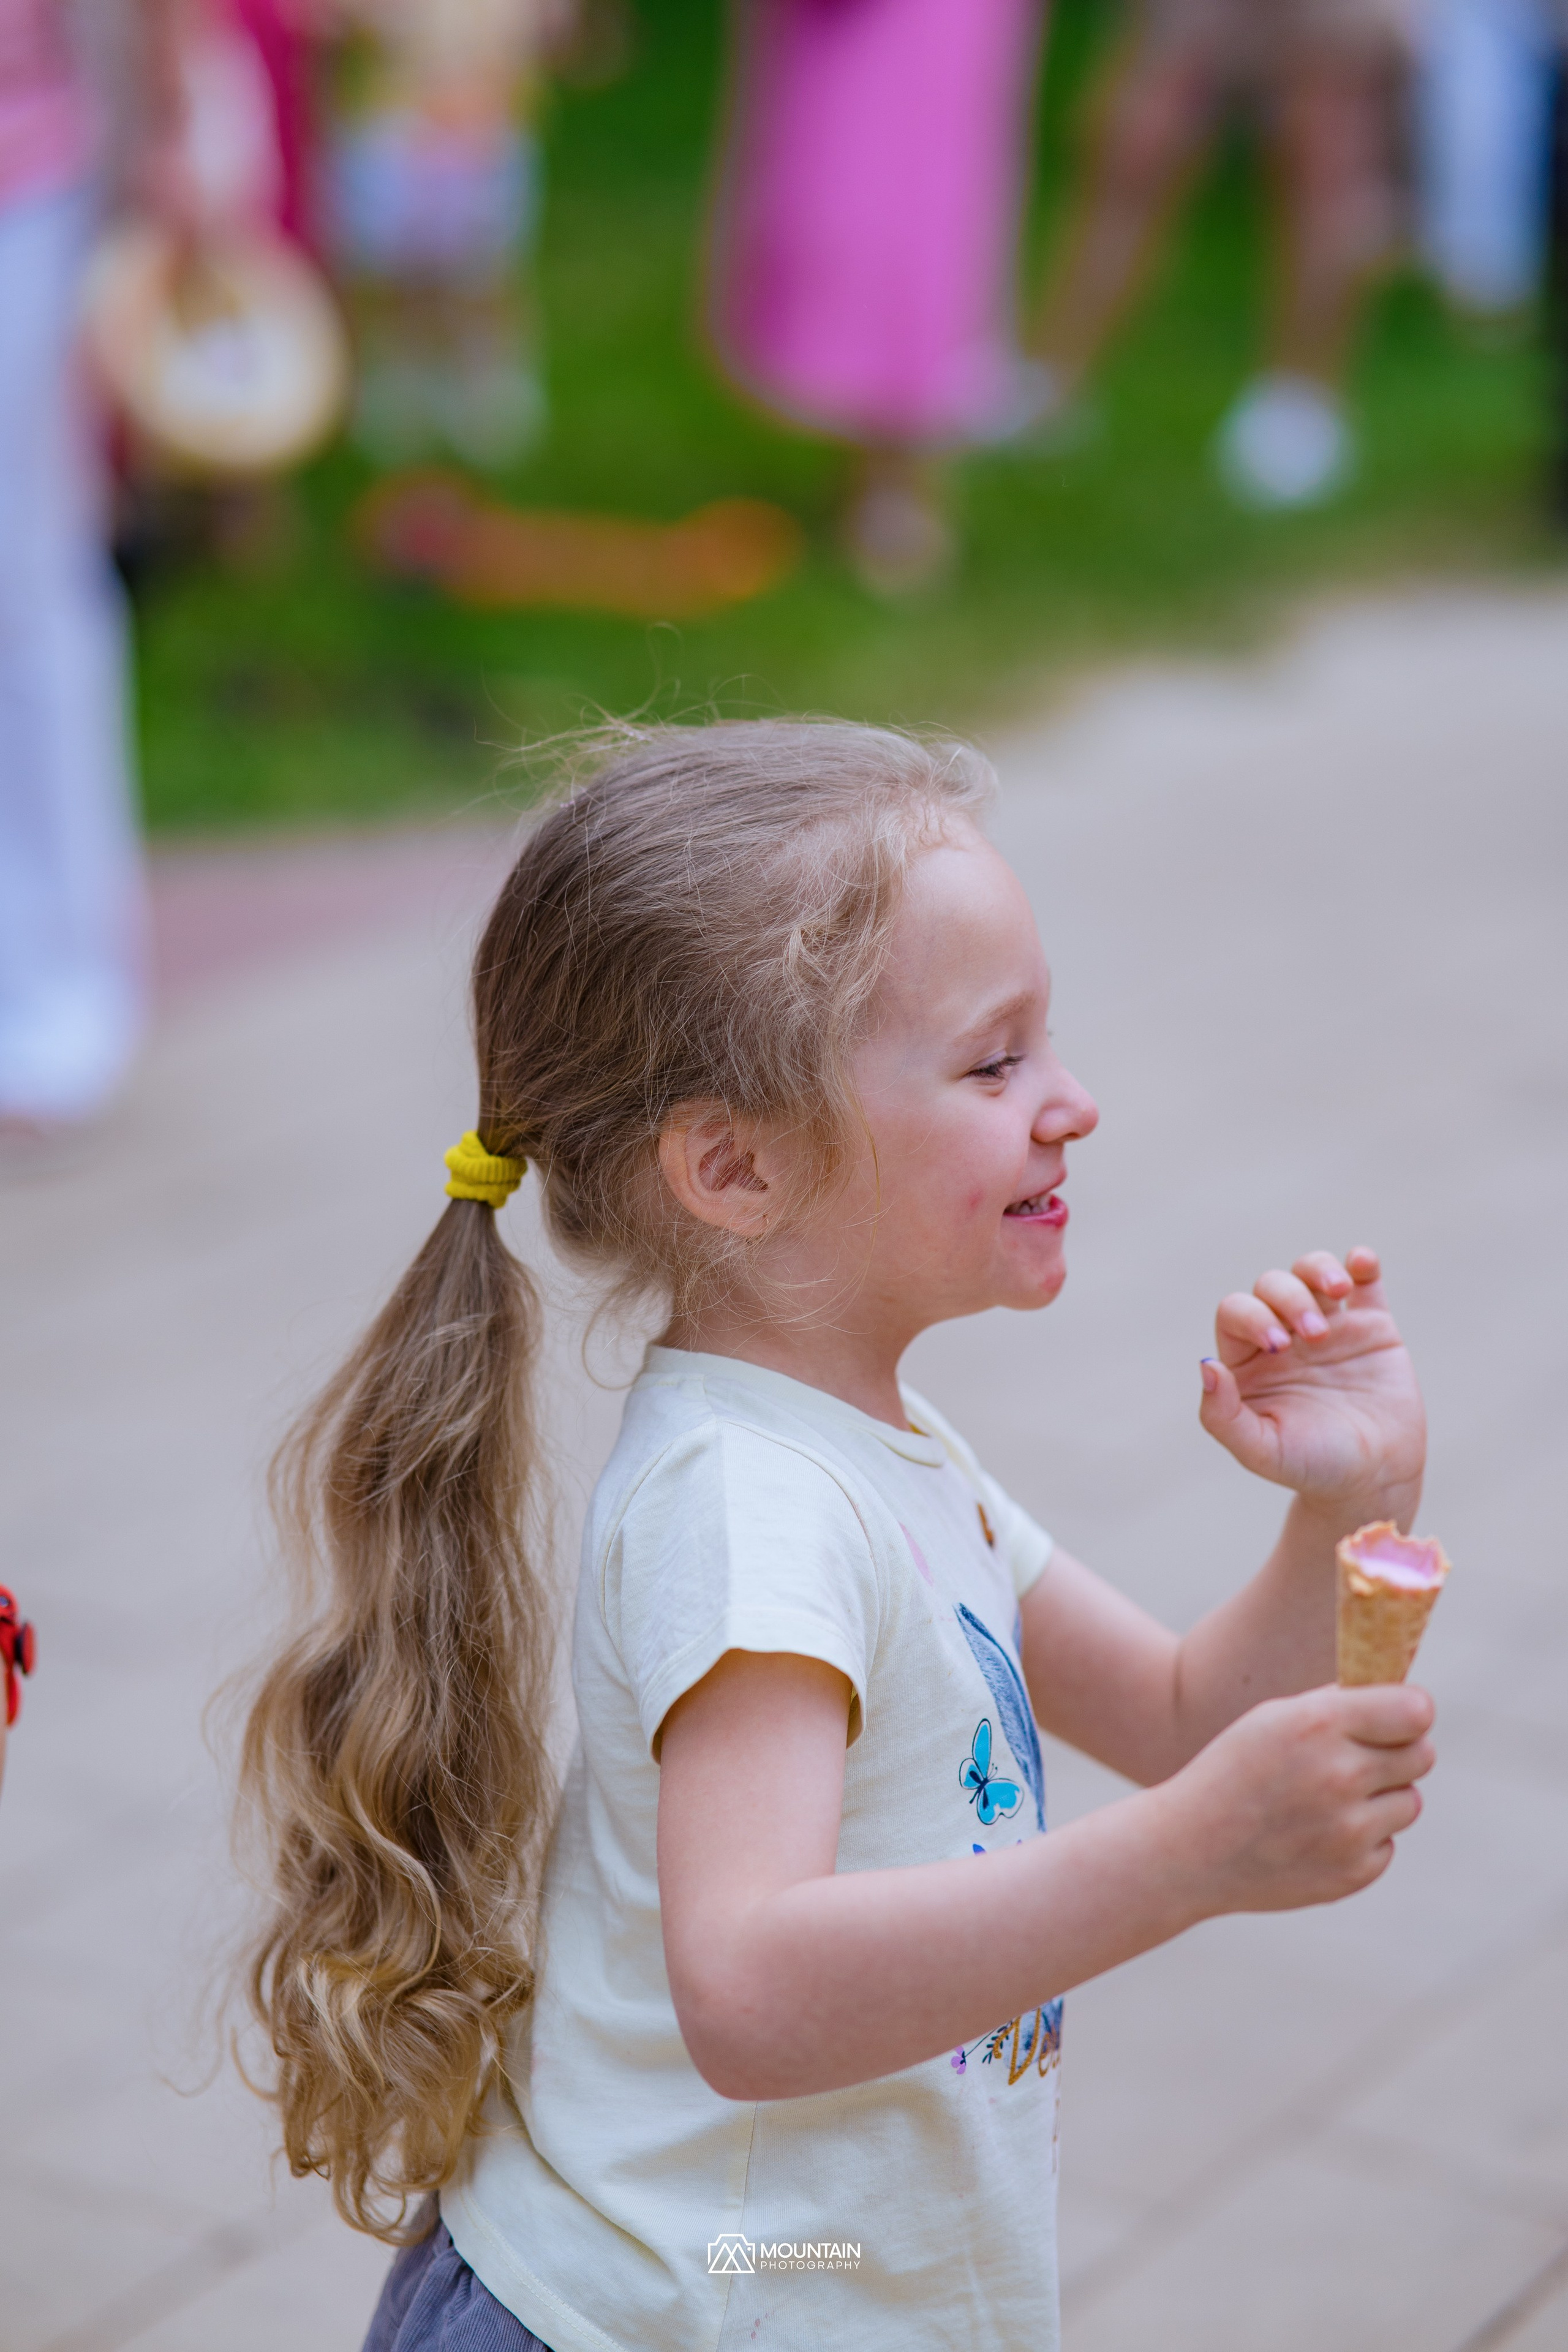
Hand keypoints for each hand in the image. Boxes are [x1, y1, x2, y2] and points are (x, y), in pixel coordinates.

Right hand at [1170, 1682, 1435, 1913]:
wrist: (1190, 1849)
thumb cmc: (1234, 1771)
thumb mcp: (1274, 1719)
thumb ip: (1338, 1707)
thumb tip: (1403, 1703)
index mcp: (1319, 1724)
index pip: (1416, 1711)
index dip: (1410, 1713)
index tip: (1399, 1718)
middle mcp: (1340, 1775)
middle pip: (1421, 1755)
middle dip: (1399, 1753)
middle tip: (1364, 1759)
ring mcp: (1349, 1830)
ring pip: (1410, 1801)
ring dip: (1382, 1798)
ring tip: (1330, 1800)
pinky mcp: (1354, 1873)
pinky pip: (1387, 1844)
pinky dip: (1362, 1839)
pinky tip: (1317, 1835)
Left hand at [1199, 1247, 1424, 1522]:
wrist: (1375, 1479)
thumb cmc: (1311, 1467)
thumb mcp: (1260, 1450)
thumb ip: (1222, 1414)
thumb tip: (1206, 1364)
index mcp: (1249, 1361)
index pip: (1236, 1312)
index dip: (1252, 1316)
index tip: (1280, 1347)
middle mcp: (1285, 1337)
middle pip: (1273, 1286)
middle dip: (1290, 1299)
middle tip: (1315, 1336)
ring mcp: (1330, 1327)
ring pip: (1311, 1272)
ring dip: (1319, 1270)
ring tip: (1338, 1290)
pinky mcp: (1372, 1327)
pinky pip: (1365, 1280)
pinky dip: (1362, 1263)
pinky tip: (1361, 1264)